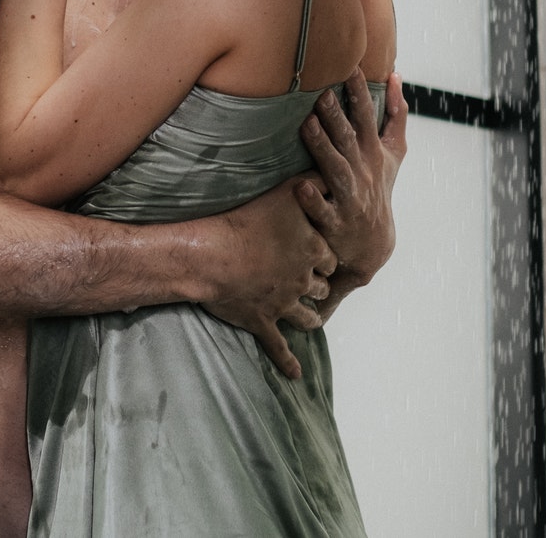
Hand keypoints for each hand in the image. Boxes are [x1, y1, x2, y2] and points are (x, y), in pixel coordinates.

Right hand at [199, 180, 337, 379]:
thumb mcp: (286, 192)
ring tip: (314, 318)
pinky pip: (279, 346)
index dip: (325, 255)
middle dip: (318, 285)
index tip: (323, 255)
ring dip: (311, 317)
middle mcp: (302, 280)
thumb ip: (315, 181)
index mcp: (311, 251)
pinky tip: (295, 374)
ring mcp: (284, 305)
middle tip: (316, 284)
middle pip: (320, 286)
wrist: (211, 255)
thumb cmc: (246, 220)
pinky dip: (288, 361)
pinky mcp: (263, 322)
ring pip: (308, 316)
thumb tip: (334, 171)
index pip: (329, 257)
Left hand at [297, 70, 406, 293]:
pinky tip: (299, 185)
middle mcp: (363, 172)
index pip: (367, 117)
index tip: (350, 67)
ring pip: (336, 170)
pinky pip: (322, 210)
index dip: (359, 92)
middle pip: (349, 140)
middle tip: (320, 93)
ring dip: (323, 148)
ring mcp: (350, 197)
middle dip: (336, 116)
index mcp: (373, 152)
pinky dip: (312, 199)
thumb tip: (395, 74)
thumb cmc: (379, 187)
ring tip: (307, 125)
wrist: (374, 244)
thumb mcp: (394, 153)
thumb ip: (396, 114)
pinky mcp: (335, 222)